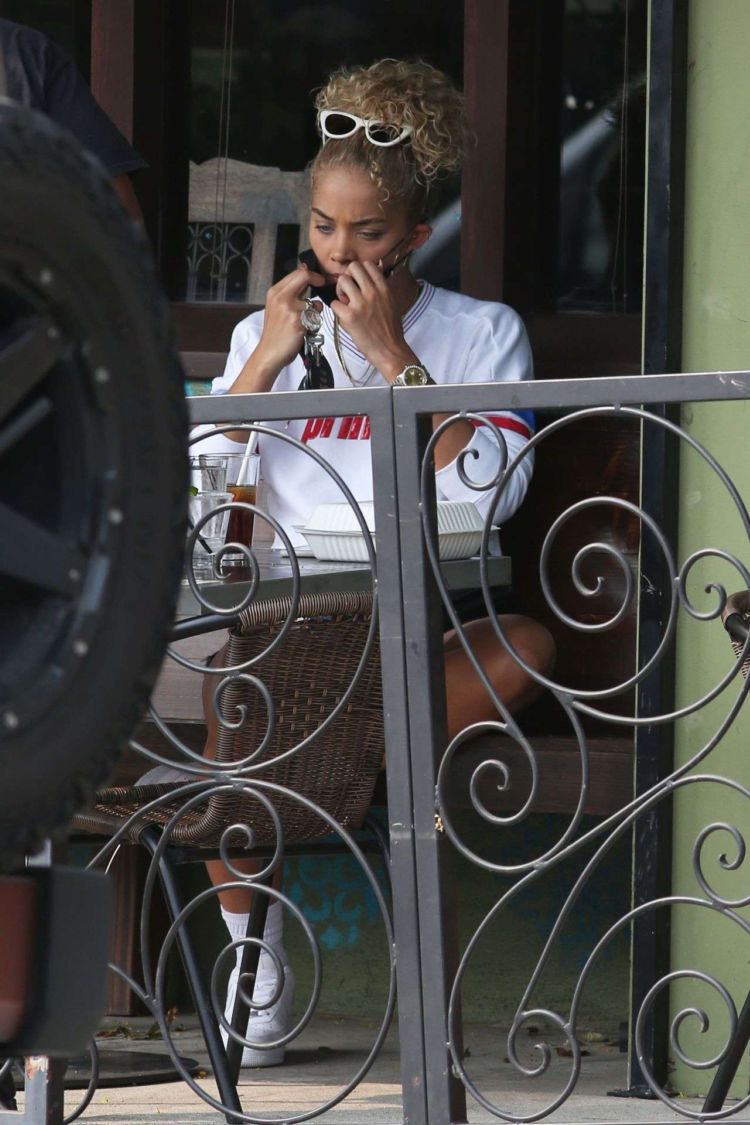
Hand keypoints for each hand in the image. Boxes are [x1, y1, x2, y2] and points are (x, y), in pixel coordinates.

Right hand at [253, 263, 325, 373]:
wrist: (269, 352)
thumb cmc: (276, 332)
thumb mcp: (277, 306)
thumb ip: (290, 292)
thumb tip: (305, 274)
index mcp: (275, 292)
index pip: (297, 272)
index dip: (313, 274)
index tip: (320, 280)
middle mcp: (281, 298)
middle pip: (305, 276)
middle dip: (319, 280)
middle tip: (324, 286)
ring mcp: (289, 309)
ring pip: (315, 301)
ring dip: (316, 310)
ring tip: (307, 320)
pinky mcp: (298, 322)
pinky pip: (316, 316)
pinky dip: (315, 322)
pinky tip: (306, 328)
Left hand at [330, 261, 415, 379]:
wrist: (390, 350)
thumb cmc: (391, 328)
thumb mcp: (392, 301)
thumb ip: (383, 285)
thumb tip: (379, 265)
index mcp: (384, 288)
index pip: (368, 264)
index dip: (360, 272)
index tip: (359, 283)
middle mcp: (372, 292)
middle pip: (353, 267)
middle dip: (349, 277)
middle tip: (349, 291)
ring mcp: (360, 304)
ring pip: (342, 281)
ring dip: (340, 291)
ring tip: (345, 303)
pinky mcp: (350, 316)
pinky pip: (334, 303)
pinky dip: (337, 309)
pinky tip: (344, 316)